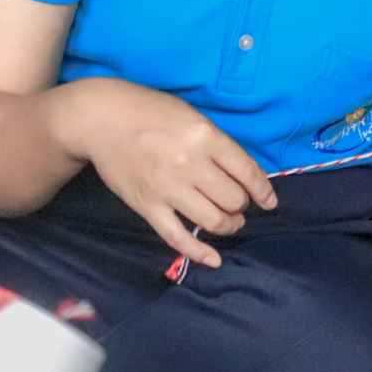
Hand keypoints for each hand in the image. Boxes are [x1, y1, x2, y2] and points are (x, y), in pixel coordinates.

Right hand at [67, 79, 275, 267]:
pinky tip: (214, 259)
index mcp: (206, 137)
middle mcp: (190, 164)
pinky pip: (178, 237)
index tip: (269, 202)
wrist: (102, 119)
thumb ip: (217, 144)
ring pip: (213, 220)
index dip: (263, 191)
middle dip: (242, 205)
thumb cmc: (151, 112)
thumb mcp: (193, 117)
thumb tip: (243, 175)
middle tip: (238, 203)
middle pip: (233, 199)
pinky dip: (199, 252)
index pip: (247, 172)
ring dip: (228, 225)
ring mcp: (168, 188)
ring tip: (230, 221)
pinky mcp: (148, 206)